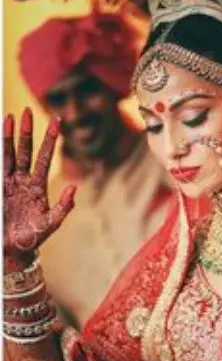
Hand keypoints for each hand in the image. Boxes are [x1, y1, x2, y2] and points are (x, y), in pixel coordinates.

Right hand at [3, 109, 75, 265]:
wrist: (12, 250)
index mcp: (38, 187)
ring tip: (8, 118)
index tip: (56, 121)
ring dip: (8, 137)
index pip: (45, 158)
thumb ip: (63, 207)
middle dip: (27, 131)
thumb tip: (74, 188)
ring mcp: (8, 183)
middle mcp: (23, 181)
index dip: (50, 140)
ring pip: (8, 155)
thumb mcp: (51, 224)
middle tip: (27, 111)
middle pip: (25, 151)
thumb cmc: (33, 238)